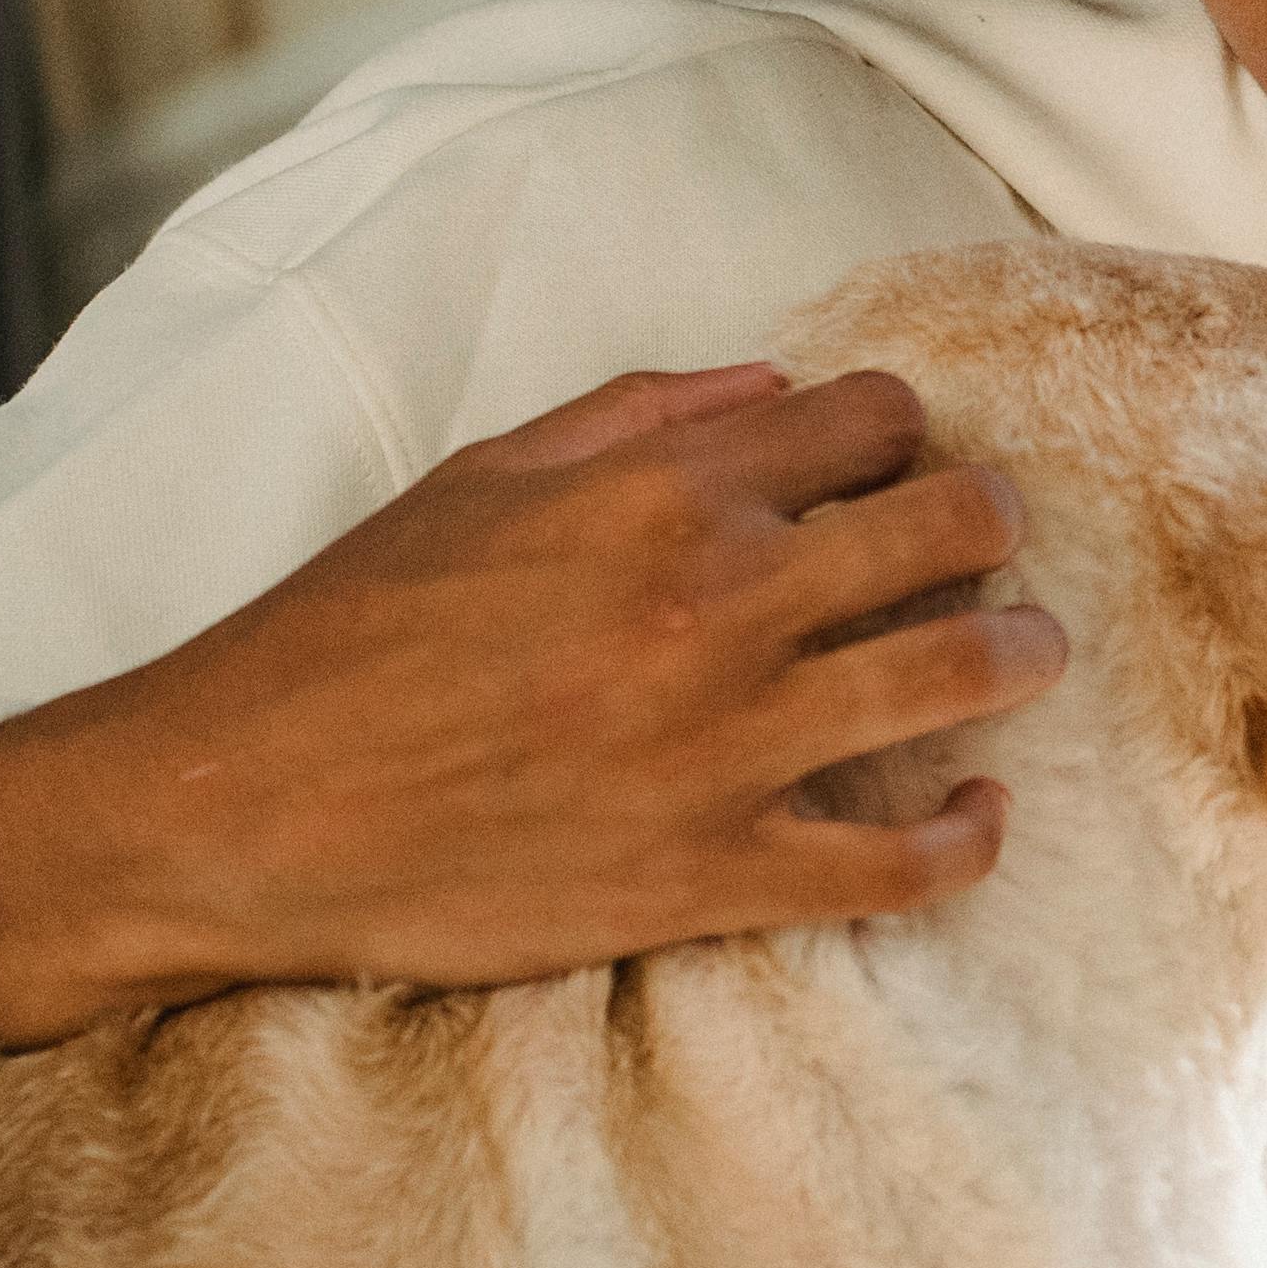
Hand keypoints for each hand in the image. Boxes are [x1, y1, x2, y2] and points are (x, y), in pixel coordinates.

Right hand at [0, 363, 1063, 1047]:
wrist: (238, 811)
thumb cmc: (343, 633)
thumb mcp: (478, 478)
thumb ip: (638, 418)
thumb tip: (777, 391)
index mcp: (660, 494)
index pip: (868, 420)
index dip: (900, 429)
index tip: (897, 456)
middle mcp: (717, 604)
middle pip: (951, 528)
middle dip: (991, 520)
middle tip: (994, 537)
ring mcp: (727, 746)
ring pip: (963, 675)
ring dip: (1023, 651)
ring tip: (1028, 648)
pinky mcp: (713, 876)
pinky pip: (900, 867)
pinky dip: (967, 837)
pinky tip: (981, 810)